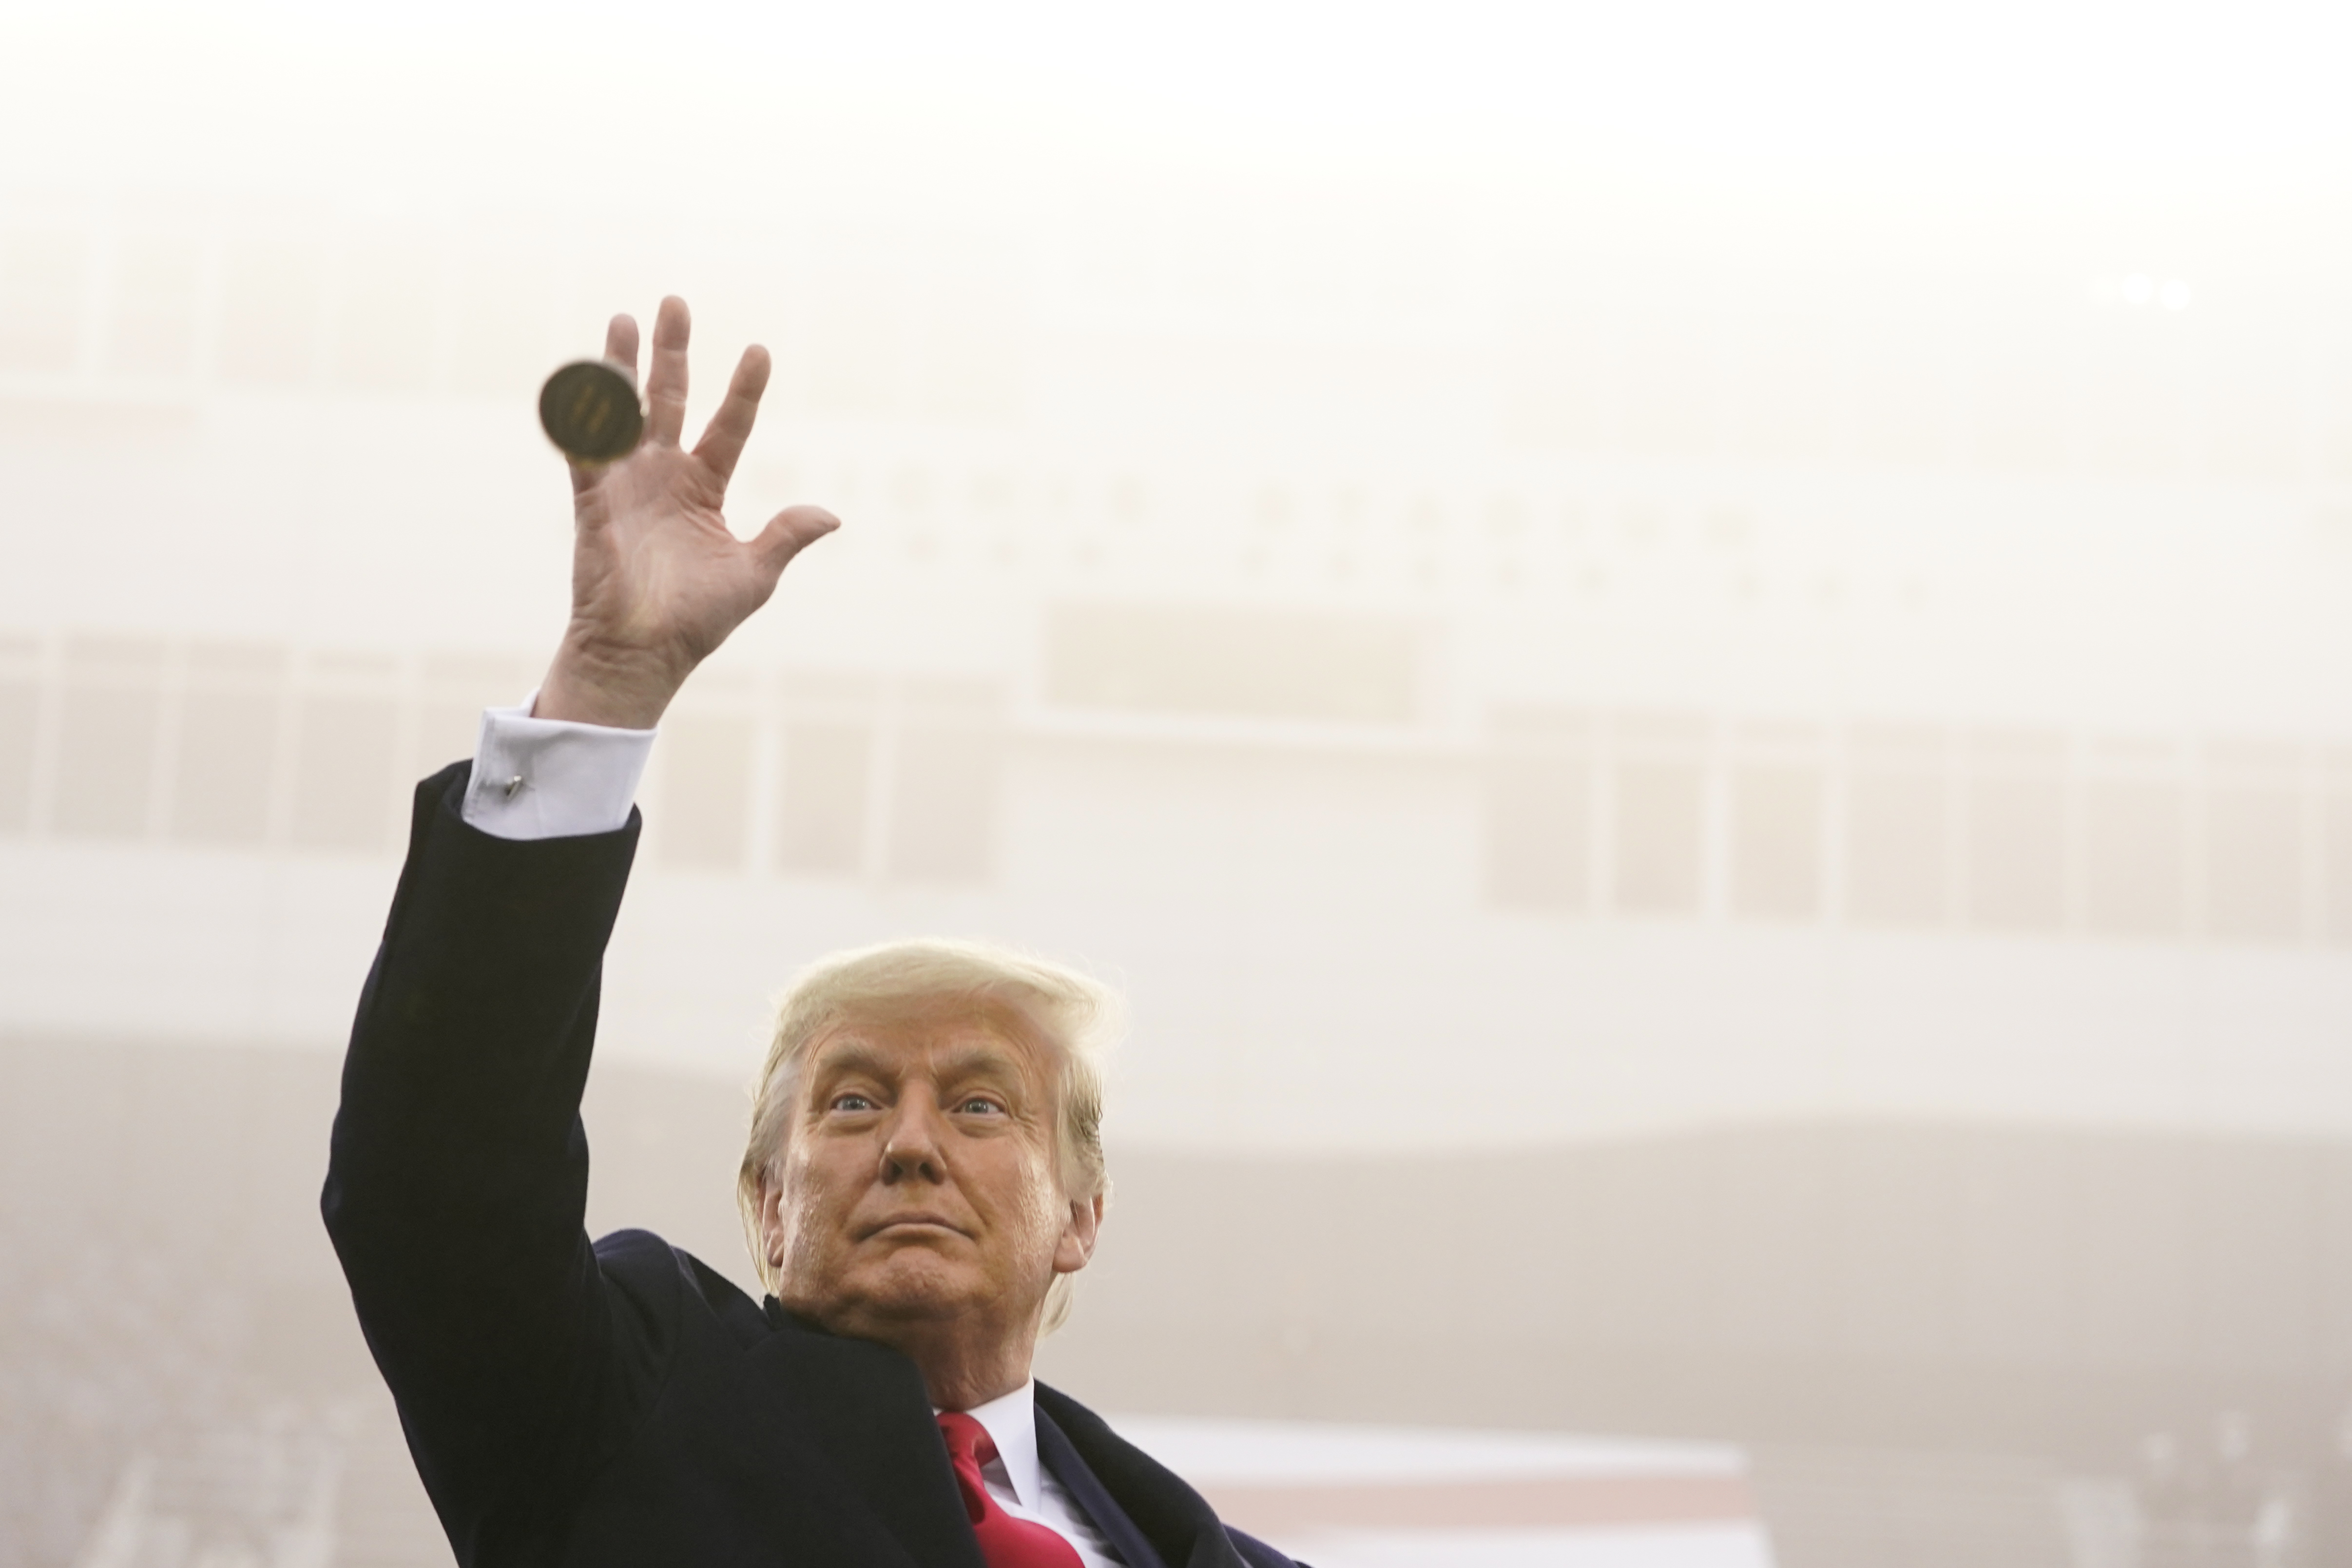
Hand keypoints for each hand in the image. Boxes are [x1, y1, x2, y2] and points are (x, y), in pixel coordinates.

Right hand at [535, 296, 836, 729]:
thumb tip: (832, 514)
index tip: (759, 350)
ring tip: (625, 319)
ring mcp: (624, 487)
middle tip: (674, 303)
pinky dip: (583, 418)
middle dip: (671, 354)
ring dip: (621, 367)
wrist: (644, 655)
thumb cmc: (696, 620)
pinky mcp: (592, 504)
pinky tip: (582, 380)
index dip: (744, 390)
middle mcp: (661, 478)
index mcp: (701, 490)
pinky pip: (585, 453)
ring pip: (622, 412)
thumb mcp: (754, 574)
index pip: (728, 427)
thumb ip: (786, 536)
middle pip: (668, 401)